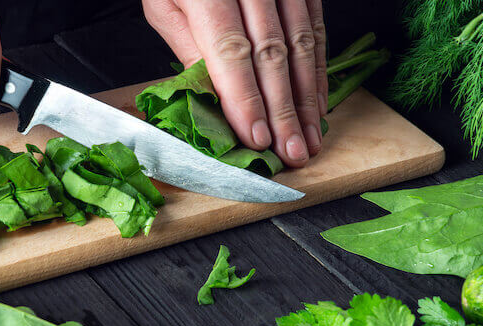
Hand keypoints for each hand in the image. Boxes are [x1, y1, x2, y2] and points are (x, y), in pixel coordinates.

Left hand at [144, 0, 326, 166]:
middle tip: (292, 153)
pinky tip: (316, 103)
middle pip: (272, 52)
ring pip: (301, 43)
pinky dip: (318, 70)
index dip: (246, 98)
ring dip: (307, 98)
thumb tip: (218, 102)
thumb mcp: (164, 4)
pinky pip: (314, 28)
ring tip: (308, 139)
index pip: (230, 50)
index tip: (256, 139)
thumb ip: (191, 49)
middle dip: (283, 110)